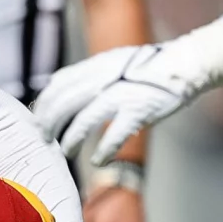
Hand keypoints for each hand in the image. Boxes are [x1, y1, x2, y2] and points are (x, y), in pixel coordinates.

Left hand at [33, 22, 222, 163]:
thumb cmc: (147, 67)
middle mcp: (105, 79)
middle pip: (64, 103)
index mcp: (96, 66)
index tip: (37, 117)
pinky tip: (98, 160)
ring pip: (84, 120)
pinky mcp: (139, 110)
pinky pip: (114, 136)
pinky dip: (103, 151)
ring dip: (71, 140)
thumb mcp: (112, 61)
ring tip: (66, 152)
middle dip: (49, 123)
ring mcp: (121, 95)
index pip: (58, 84)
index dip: (44, 103)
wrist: (185, 63)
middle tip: (43, 139)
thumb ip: (87, 74)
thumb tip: (55, 85)